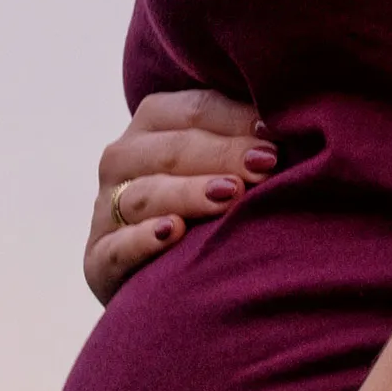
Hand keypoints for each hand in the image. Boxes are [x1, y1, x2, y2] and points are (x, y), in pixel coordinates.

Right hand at [87, 89, 278, 304]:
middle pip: (171, 150)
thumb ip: (246, 138)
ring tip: (230, 196)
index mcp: (152, 125)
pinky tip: (173, 232)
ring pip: (144, 194)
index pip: (193, 110)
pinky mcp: (98, 259)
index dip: (235, 120)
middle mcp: (122, 161)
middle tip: (265, 166)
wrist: (169, 281)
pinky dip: (143, 239)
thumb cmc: (211, 209)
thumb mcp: (223, 163)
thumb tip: (293, 122)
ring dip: (188, 193)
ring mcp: (106, 210)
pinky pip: (117, 247)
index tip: (276, 135)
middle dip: (221, 155)